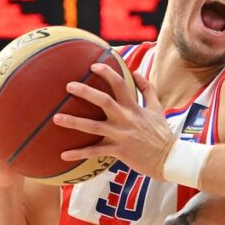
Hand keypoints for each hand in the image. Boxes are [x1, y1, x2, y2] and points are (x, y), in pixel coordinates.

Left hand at [53, 63, 176, 179]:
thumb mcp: (157, 108)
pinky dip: (78, 154)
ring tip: (56, 118)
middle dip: (85, 92)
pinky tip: (63, 155)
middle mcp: (126, 119)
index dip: (106, 73)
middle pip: (103, 101)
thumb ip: (147, 88)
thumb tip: (135, 71)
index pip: (119, 84)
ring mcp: (121, 135)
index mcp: (134, 107)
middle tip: (68, 85)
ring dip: (73, 122)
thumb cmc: (161, 133)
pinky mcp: (118, 151)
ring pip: (93, 126)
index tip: (93, 65)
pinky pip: (95, 152)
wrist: (168, 158)